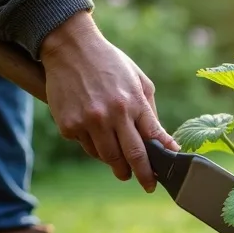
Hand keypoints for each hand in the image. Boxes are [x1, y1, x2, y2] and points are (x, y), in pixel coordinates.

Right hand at [39, 12, 179, 191]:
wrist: (70, 47)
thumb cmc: (110, 64)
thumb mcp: (138, 81)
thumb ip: (150, 113)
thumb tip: (164, 142)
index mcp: (133, 102)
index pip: (151, 141)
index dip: (158, 162)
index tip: (160, 176)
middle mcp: (112, 115)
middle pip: (131, 157)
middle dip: (141, 175)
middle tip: (147, 185)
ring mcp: (88, 122)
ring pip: (108, 158)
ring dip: (118, 166)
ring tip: (123, 166)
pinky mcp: (69, 126)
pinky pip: (87, 147)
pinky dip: (96, 148)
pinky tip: (98, 136)